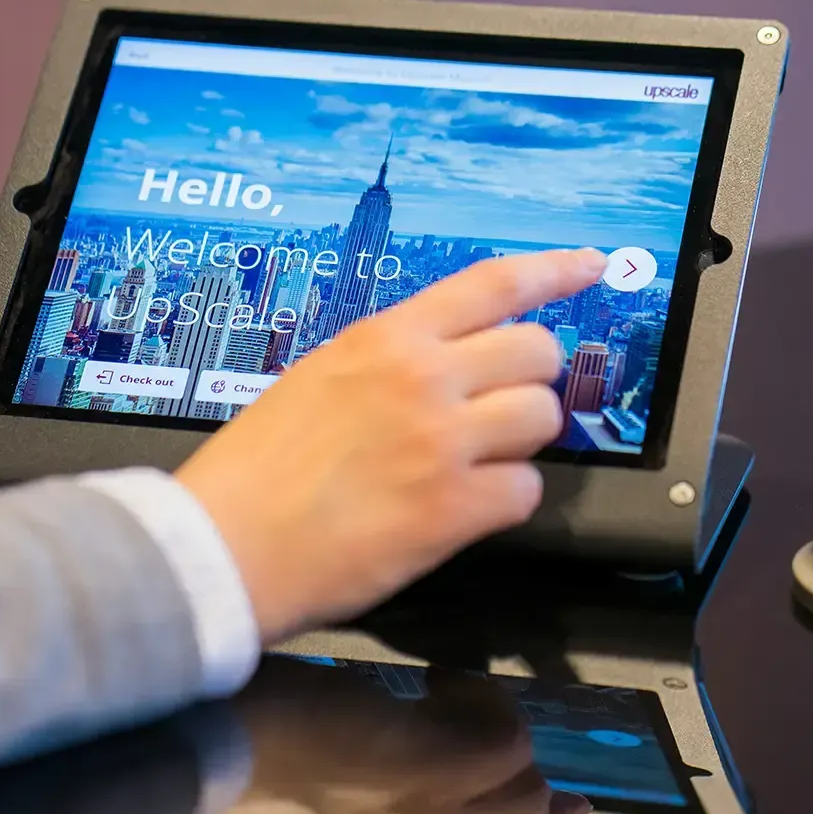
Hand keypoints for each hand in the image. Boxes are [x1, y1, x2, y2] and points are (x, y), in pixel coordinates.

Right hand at [175, 248, 607, 641]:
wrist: (221, 547)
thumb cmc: (256, 471)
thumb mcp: (318, 378)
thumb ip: (390, 363)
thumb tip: (449, 363)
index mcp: (385, 340)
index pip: (493, 283)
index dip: (555, 270)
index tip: (591, 265)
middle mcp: (422, 379)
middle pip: (538, 351)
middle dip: (531, 379)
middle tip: (503, 406)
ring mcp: (442, 442)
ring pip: (543, 418)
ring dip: (521, 441)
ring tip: (476, 461)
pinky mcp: (452, 509)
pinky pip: (525, 490)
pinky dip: (505, 501)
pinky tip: (464, 508)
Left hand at [227, 656, 589, 813]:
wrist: (225, 734)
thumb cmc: (258, 739)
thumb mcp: (324, 781)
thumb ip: (375, 784)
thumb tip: (419, 742)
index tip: (567, 803)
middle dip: (537, 786)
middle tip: (526, 736)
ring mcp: (430, 812)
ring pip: (524, 793)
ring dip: (505, 730)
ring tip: (457, 695)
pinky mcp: (437, 768)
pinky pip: (508, 742)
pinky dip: (485, 701)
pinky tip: (440, 680)